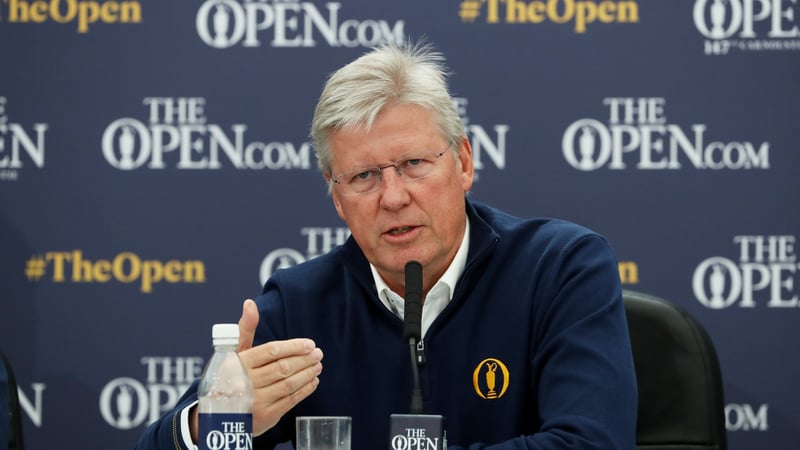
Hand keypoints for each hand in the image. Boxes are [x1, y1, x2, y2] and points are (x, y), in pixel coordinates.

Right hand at [237, 298, 322, 436]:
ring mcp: (257, 401)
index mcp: (240, 363)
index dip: (294, 347)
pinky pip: (290, 400)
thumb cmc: (230, 376)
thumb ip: (246, 328)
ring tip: (317, 365)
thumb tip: (250, 303)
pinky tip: (312, 381)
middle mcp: (248, 382)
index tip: (309, 344)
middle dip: (305, 359)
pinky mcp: (266, 416)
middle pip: (283, 367)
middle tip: (318, 354)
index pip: (272, 350)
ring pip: (289, 383)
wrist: (218, 414)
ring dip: (307, 373)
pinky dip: (305, 390)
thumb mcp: (234, 353)